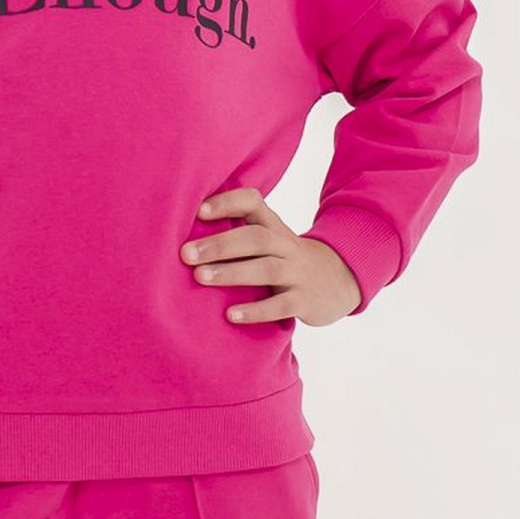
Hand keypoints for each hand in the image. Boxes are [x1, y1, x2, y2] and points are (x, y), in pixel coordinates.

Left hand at [179, 188, 362, 324]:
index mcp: (274, 227)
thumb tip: (179, 230)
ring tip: (201, 277)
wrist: (340, 281)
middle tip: (186, 254)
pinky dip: (255, 311)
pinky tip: (231, 315)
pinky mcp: (305, 302)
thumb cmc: (286, 260)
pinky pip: (281, 305)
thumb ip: (237, 232)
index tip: (198, 210)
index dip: (227, 202)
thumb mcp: (270, 241)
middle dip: (220, 244)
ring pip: (267, 268)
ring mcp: (298, 273)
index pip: (253, 202)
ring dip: (232, 272)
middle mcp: (287, 246)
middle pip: (256, 238)